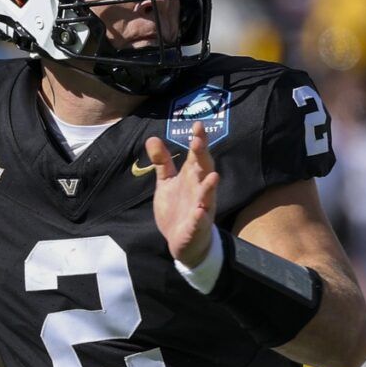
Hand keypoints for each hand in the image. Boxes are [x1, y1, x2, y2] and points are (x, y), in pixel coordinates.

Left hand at [148, 120, 219, 268]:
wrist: (184, 241)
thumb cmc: (178, 209)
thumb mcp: (167, 183)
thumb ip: (162, 162)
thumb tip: (152, 138)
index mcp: (192, 177)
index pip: (196, 156)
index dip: (198, 141)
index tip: (198, 125)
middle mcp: (200, 190)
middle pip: (204, 170)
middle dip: (202, 157)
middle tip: (198, 142)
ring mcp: (201, 209)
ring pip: (208, 196)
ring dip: (209, 187)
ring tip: (213, 176)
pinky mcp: (196, 227)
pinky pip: (200, 222)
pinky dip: (200, 217)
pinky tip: (200, 211)